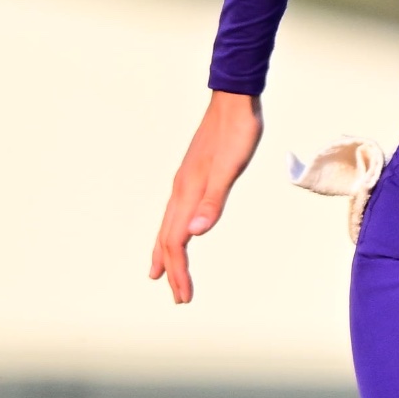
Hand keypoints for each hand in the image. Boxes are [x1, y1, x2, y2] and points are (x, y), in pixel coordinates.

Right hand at [149, 91, 264, 304]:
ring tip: (161, 273)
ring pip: (169, 226)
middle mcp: (181, 190)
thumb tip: (196, 233)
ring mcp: (186, 183)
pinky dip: (174, 231)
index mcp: (188, 193)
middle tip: (178, 297)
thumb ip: (213, 201)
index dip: (180, 271)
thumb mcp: (231, 167)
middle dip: (173, 270)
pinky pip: (176, 213)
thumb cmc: (237, 132)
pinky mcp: (193, 176)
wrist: (234, 100)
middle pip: (168, 238)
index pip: (176, 242)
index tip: (184, 297)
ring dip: (167, 253)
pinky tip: (181, 231)